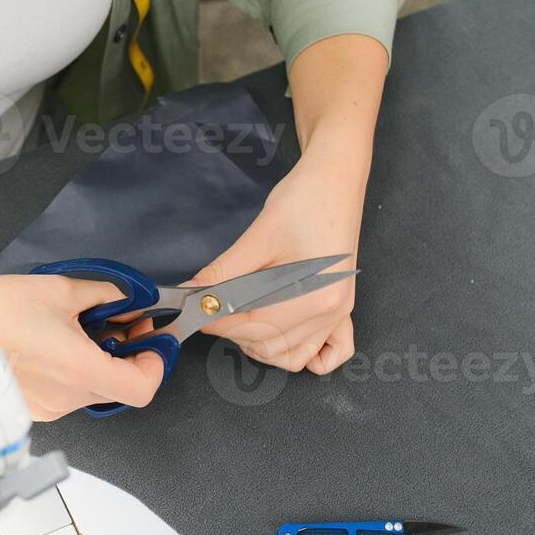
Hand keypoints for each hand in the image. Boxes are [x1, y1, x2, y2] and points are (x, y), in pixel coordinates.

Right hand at [0, 274, 164, 420]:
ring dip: (97, 362)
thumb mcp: (58, 290)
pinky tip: (56, 345)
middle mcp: (66, 397)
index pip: (141, 389)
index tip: (151, 345)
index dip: (154, 366)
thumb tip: (121, 299)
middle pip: (117, 387)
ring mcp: (48, 407)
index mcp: (80, 370)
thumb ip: (102, 296)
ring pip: (90, 390)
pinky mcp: (31, 408)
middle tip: (122, 324)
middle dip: (126, 355)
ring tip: (80, 329)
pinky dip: (71, 372)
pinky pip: (64, 393)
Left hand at [187, 33, 387, 374]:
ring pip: (291, 355)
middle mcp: (329, 312)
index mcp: (312, 297)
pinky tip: (281, 336)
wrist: (335, 179)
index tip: (192, 312)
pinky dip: (304, 355)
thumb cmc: (302, 201)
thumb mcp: (258, 237)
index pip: (253, 325)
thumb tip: (192, 293)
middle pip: (269, 345)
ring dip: (259, 346)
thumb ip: (224, 272)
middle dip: (233, 332)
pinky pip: (326, 353)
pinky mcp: (341, 308)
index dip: (217, 322)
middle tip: (210, 308)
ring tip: (237, 318)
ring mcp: (339, 313)